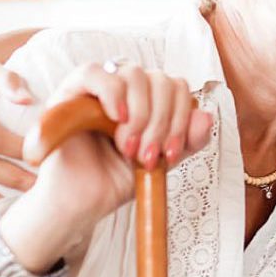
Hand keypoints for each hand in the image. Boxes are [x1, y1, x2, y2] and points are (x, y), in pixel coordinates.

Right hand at [11, 63, 212, 246]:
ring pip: (134, 73)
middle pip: (160, 79)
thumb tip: (206, 116)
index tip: (171, 153)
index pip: (177, 87)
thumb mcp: (162, 160)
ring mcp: (98, 89)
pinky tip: (117, 119)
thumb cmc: (117, 179)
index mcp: (149, 101)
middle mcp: (126, 90)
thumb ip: (188, 140)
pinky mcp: (69, 93)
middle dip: (161, 122)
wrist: (81, 204)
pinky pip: (93, 72)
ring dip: (140, 113)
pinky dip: (112, 92)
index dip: (182, 118)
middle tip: (148, 155)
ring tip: (128, 146)